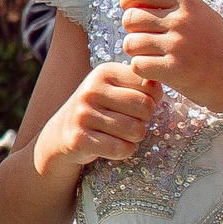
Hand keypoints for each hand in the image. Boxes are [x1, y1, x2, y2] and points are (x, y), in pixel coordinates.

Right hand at [35, 61, 160, 179]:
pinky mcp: (79, 139)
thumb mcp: (114, 87)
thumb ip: (138, 83)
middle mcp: (91, 90)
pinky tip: (116, 145)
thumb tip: (159, 85)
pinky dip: (125, 150)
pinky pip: (121, 149)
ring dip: (135, 137)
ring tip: (123, 133)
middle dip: (145, 119)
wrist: (63, 131)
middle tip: (133, 121)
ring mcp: (83, 115)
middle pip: (145, 107)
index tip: (140, 103)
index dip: (153, 99)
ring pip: (135, 130)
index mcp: (103, 72)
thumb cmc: (99, 107)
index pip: (149, 85)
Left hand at [118, 0, 222, 115]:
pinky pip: (137, 65)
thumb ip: (173, 6)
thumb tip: (135, 1)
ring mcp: (179, 44)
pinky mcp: (175, 70)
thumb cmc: (218, 48)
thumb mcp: (202, 15)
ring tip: (154, 58)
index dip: (128, 2)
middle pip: (130, 18)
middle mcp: (182, 20)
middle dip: (133, 32)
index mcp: (187, 2)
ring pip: (130, 43)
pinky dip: (143, 71)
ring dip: (137, 54)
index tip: (132, 13)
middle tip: (147, 43)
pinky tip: (157, 72)